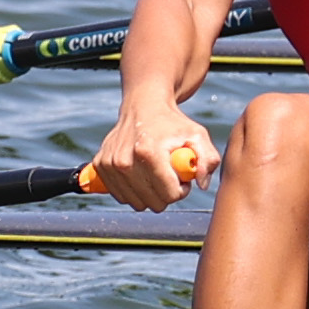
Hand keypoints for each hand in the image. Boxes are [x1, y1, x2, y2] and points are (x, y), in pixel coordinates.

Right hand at [87, 103, 213, 209]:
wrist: (143, 106)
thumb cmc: (173, 123)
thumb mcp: (198, 135)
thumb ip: (208, 159)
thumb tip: (202, 184)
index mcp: (148, 152)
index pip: (169, 194)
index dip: (182, 190)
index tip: (183, 177)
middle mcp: (124, 160)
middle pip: (154, 202)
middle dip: (167, 193)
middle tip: (170, 174)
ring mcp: (109, 164)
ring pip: (137, 203)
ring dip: (150, 193)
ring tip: (156, 172)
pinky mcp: (100, 166)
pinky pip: (122, 196)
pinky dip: (134, 190)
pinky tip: (141, 172)